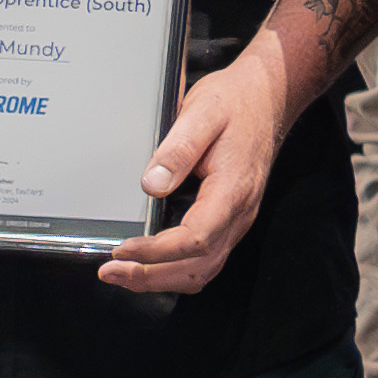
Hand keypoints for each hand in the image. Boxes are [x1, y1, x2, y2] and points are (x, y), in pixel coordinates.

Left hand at [105, 49, 304, 295]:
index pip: (195, 238)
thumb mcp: (203, 112)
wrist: (267, 97)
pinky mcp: (230, 219)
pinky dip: (175, 271)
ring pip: (203, 270)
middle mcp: (239, 213)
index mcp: (232, 190)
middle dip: (151, 276)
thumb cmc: (235, 103)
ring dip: (162, 280)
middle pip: (198, 266)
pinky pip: (206, 260)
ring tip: (124, 275)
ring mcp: (237, 219)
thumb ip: (178, 149)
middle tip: (110, 272)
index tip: (122, 249)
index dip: (156, 251)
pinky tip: (150, 265)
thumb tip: (151, 185)